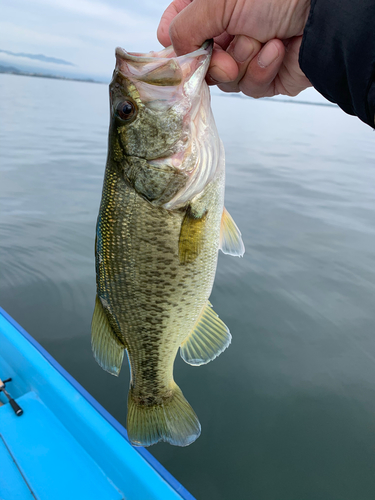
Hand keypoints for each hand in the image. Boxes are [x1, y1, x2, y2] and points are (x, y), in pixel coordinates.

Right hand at [157, 0, 311, 97]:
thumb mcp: (218, 0)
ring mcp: (248, 54)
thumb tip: (170, 48)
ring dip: (243, 62)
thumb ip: (186, 26)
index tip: (170, 49)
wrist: (323, 13)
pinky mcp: (266, 75)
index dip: (173, 40)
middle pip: (200, 61)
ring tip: (262, 41)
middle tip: (224, 57)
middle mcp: (229, 30)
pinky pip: (250, 86)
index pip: (181, 25)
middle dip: (213, 62)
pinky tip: (277, 49)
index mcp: (214, 7)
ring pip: (225, 78)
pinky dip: (262, 70)